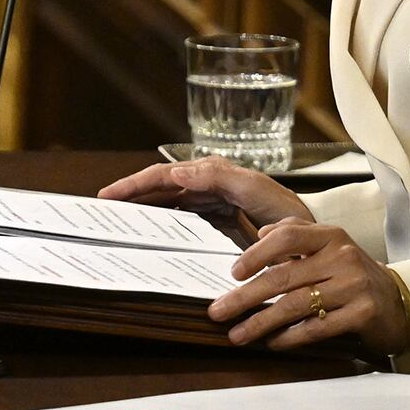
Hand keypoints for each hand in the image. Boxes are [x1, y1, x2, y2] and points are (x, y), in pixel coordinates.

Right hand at [99, 155, 311, 237]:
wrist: (309, 232)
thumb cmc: (287, 210)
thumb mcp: (254, 190)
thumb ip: (218, 178)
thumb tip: (177, 171)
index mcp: (210, 173)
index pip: (162, 176)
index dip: (133, 185)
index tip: (108, 196)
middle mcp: (205, 185)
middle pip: (158, 189)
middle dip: (129, 196)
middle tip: (101, 211)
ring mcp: (209, 204)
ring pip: (165, 205)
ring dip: (142, 211)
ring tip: (116, 223)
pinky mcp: (214, 222)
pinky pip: (179, 221)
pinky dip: (160, 226)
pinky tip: (148, 238)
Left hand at [207, 219, 409, 356]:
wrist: (397, 302)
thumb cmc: (352, 275)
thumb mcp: (328, 247)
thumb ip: (295, 235)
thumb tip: (260, 233)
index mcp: (329, 236)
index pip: (286, 236)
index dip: (255, 254)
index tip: (233, 273)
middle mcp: (342, 257)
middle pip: (283, 276)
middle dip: (244, 296)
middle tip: (218, 311)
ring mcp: (354, 286)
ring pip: (295, 305)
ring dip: (261, 322)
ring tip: (238, 334)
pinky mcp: (361, 314)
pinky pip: (316, 327)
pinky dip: (290, 337)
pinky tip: (272, 343)